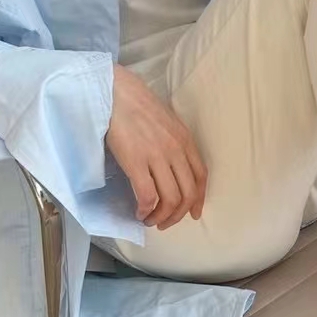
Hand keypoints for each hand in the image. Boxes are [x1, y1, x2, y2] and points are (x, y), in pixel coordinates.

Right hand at [105, 64, 207, 228]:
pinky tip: (138, 212)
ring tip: (149, 220)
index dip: (198, 200)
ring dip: (161, 217)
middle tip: (164, 222)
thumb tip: (171, 167)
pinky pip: (148, 197)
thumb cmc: (136, 105)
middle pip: (187, 194)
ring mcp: (158, 157)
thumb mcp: (166, 122)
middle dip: (177, 215)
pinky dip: (145, 210)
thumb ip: (174, 143)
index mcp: (185, 140)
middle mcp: (176, 150)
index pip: (201, 177)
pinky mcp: (136, 162)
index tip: (192, 214)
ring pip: (170, 200)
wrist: (115, 93)